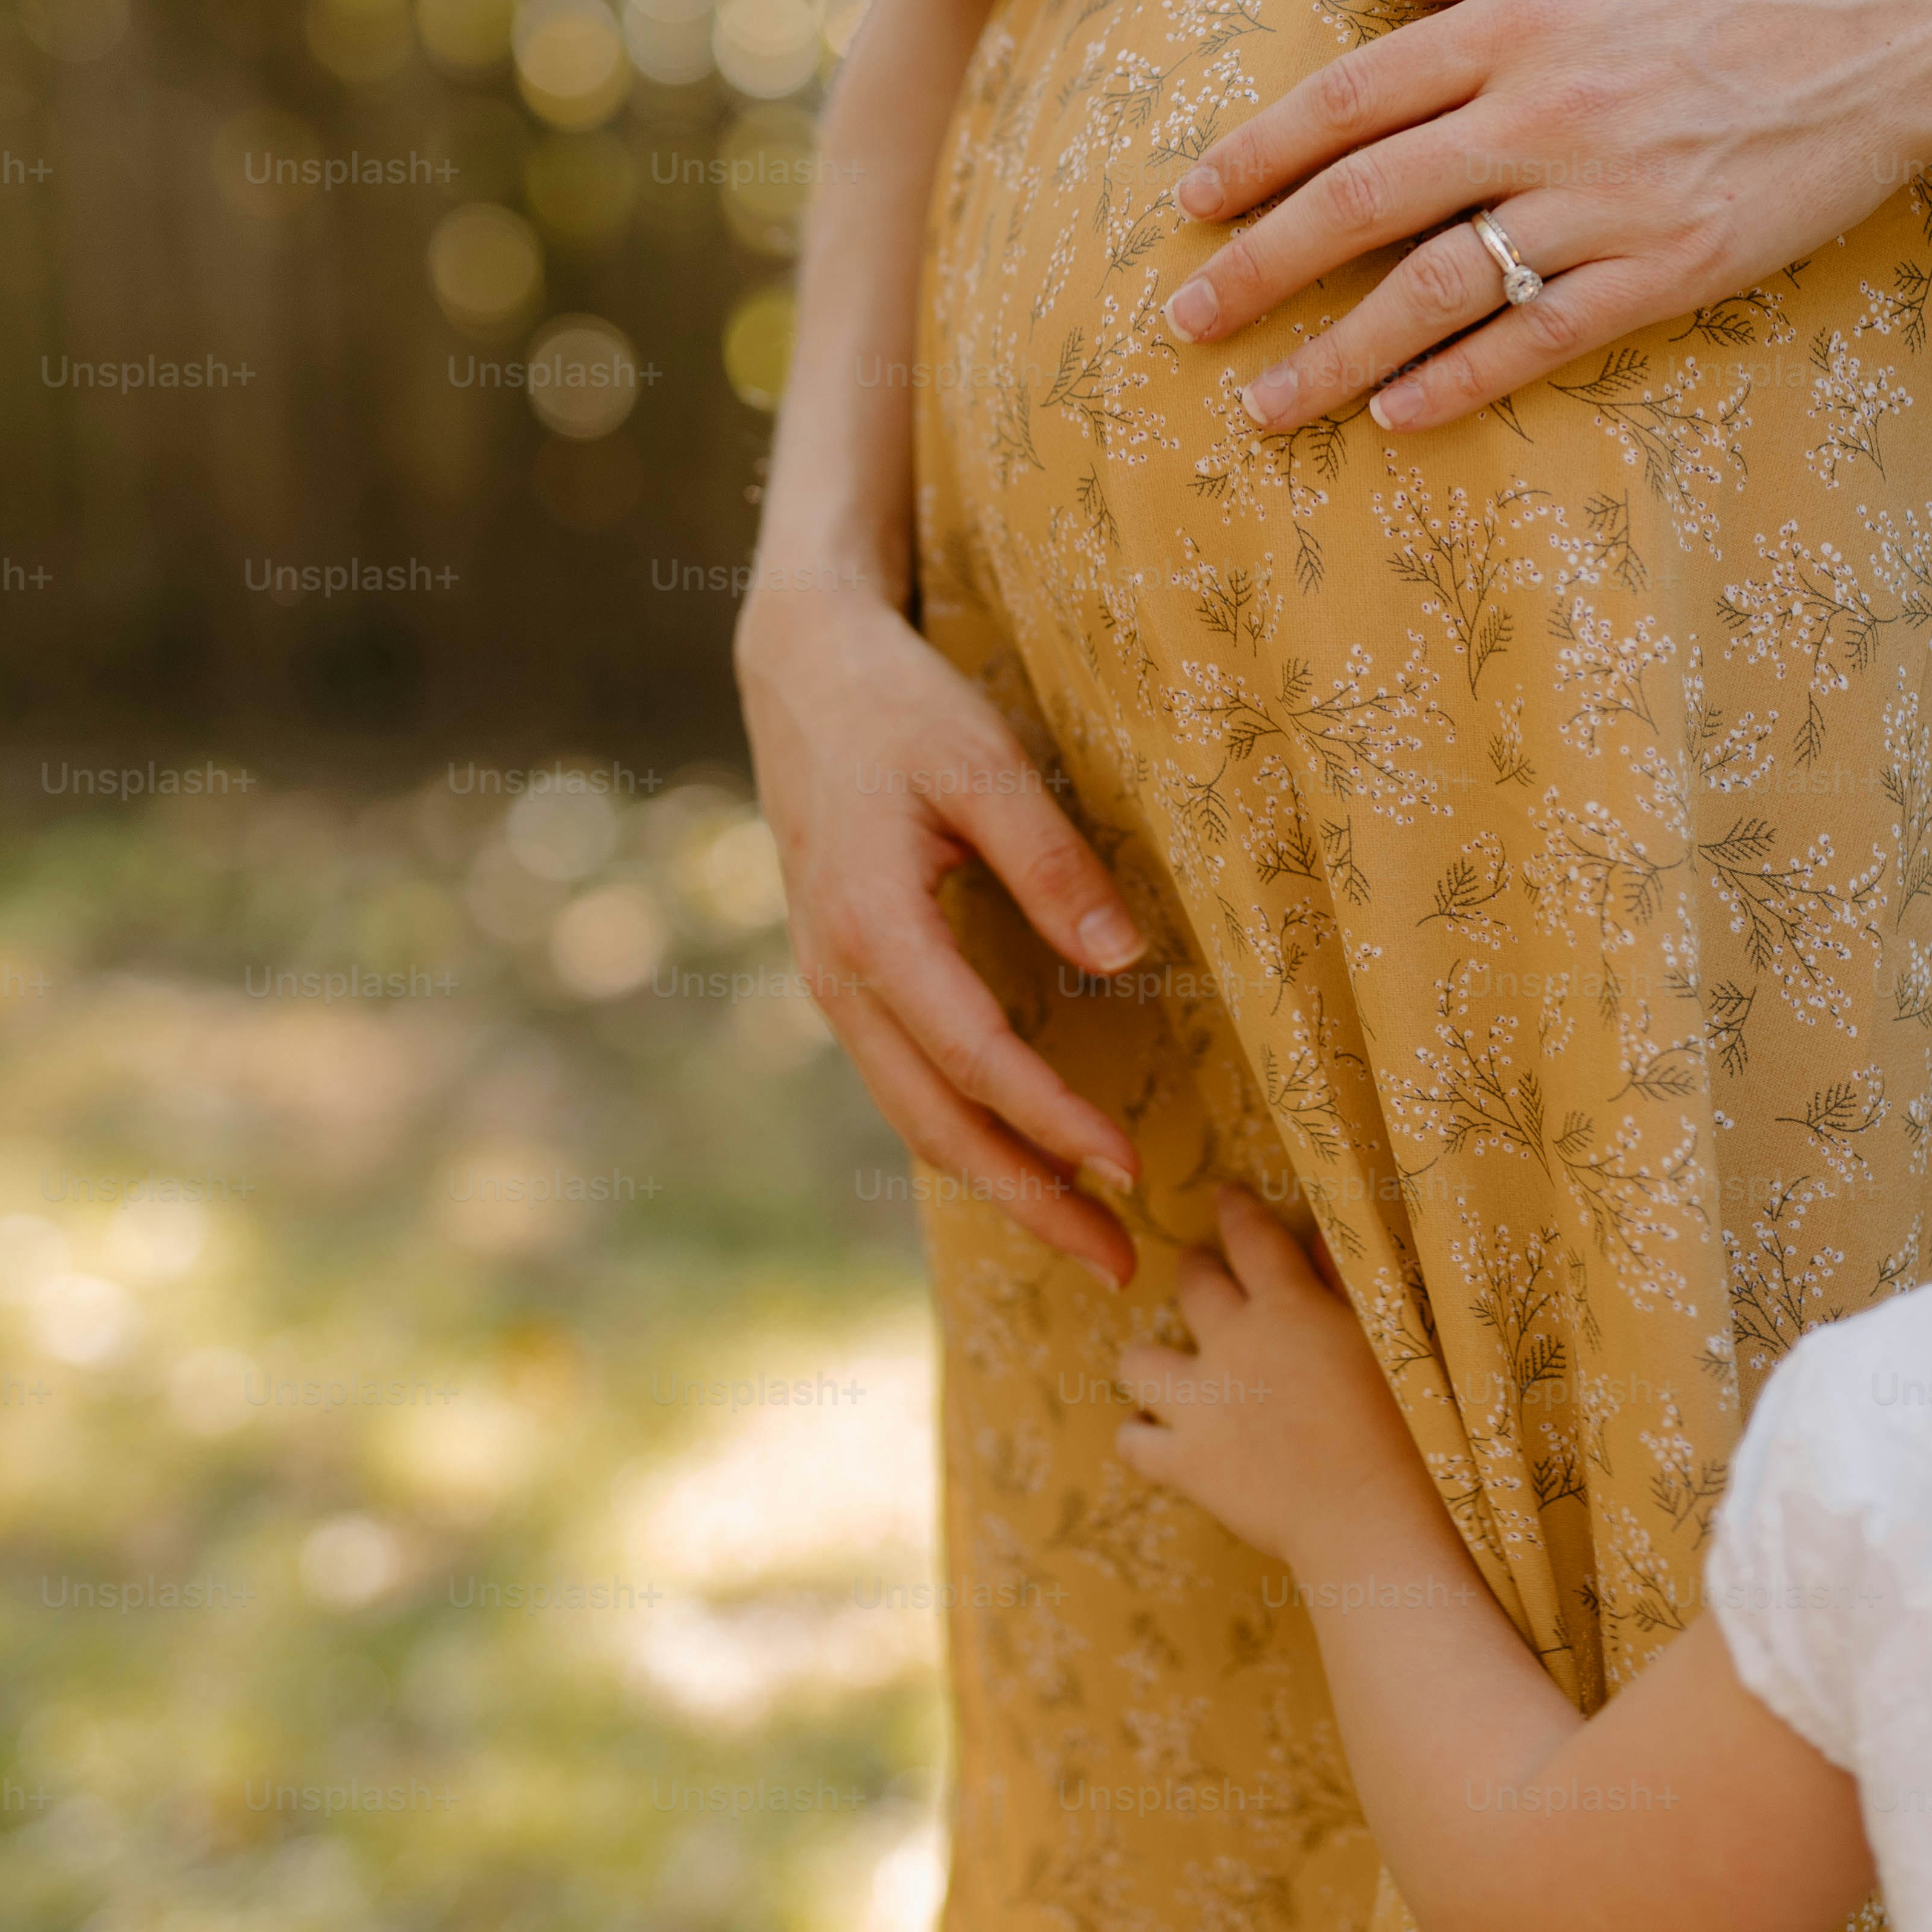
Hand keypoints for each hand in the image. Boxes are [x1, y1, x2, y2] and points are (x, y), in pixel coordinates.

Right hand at [735, 581, 1146, 1283]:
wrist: (801, 668)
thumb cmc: (897, 705)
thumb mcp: (984, 761)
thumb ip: (1052, 862)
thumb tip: (1126, 959)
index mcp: (873, 926)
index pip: (977, 1058)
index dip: (1054, 1121)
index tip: (1130, 1167)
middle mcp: (840, 975)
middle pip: (937, 1122)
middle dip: (1030, 1200)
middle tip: (1119, 1263)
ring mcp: (833, 983)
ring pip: (914, 1115)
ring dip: (998, 1182)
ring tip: (1083, 1232)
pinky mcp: (844, 977)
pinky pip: (903, 1081)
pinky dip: (962, 1134)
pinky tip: (1019, 1155)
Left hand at [1113, 1185, 1447, 1570]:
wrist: (1375, 1518)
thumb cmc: (1409, 1429)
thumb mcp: (1389, 1340)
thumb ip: (1348, 1284)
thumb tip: (1318, 1237)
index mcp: (1288, 1306)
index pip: (1250, 1235)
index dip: (1236, 1210)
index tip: (1227, 1197)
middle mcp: (1233, 1344)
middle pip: (1192, 1283)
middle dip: (1196, 1270)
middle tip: (1205, 1273)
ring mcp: (1200, 1405)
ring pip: (1139, 1360)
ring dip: (1152, 1358)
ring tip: (1167, 1366)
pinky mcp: (1185, 1464)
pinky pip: (1132, 1440)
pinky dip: (1141, 1435)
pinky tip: (1159, 1434)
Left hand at [1159, 0, 1931, 435]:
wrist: (1920, 10)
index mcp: (1524, 20)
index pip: (1352, 96)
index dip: (1259, 155)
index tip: (1193, 204)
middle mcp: (1546, 112)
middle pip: (1366, 202)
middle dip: (1260, 268)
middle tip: (1185, 324)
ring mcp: (1609, 199)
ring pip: (1438, 290)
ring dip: (1337, 355)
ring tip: (1266, 405)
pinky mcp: (1674, 266)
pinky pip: (1542, 337)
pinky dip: (1461, 381)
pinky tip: (1398, 418)